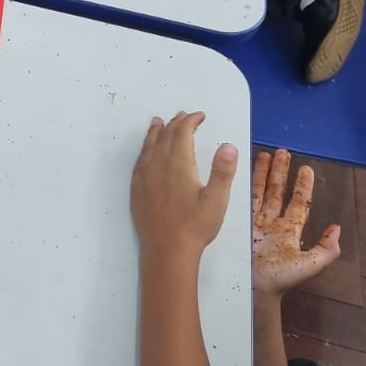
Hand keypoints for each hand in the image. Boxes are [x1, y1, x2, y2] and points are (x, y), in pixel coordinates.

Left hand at [131, 111, 238, 259]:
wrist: (167, 250)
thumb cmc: (196, 226)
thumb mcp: (217, 200)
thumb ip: (223, 171)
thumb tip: (228, 145)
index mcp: (178, 163)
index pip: (182, 132)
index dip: (191, 121)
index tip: (200, 116)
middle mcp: (157, 164)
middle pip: (165, 136)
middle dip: (175, 123)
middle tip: (185, 116)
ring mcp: (144, 176)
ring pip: (148, 146)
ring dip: (156, 132)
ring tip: (158, 122)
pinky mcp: (136, 188)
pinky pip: (139, 160)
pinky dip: (145, 148)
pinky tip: (147, 152)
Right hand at [252, 149, 339, 295]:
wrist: (253, 287)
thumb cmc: (281, 278)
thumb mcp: (310, 264)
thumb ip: (326, 249)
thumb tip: (336, 227)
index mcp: (289, 230)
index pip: (298, 203)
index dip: (302, 186)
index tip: (306, 168)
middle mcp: (272, 223)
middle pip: (277, 192)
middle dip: (281, 173)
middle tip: (283, 152)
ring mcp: (254, 222)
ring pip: (260, 192)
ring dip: (263, 173)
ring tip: (264, 154)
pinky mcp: (239, 223)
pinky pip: (242, 201)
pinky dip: (243, 186)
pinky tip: (242, 172)